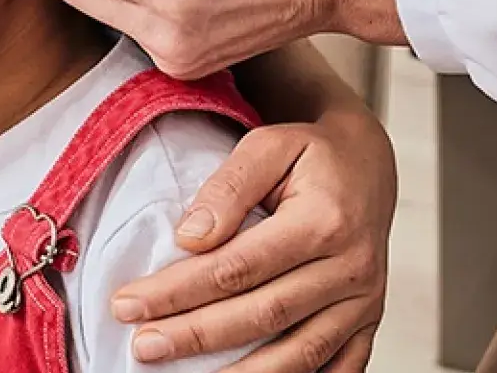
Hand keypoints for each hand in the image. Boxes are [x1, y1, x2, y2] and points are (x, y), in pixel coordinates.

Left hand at [112, 112, 395, 372]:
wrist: (368, 166)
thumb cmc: (309, 154)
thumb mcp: (267, 146)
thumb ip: (228, 187)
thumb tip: (189, 238)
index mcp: (323, 221)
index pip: (237, 267)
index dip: (178, 290)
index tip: (128, 303)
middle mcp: (351, 269)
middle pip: (262, 315)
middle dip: (195, 335)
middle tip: (142, 346)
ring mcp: (364, 302)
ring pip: (299, 354)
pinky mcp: (368, 322)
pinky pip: (337, 369)